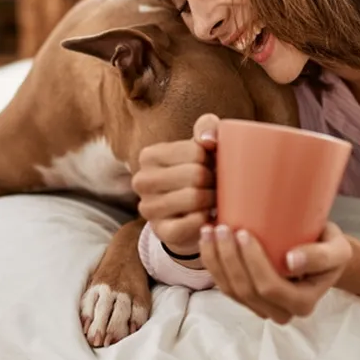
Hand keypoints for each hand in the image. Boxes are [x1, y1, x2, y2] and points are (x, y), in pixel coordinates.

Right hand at [131, 113, 219, 255]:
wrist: (191, 212)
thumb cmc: (198, 172)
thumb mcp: (201, 145)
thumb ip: (207, 127)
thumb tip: (208, 141)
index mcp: (149, 155)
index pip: (195, 152)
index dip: (212, 159)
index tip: (212, 165)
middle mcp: (142, 181)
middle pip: (196, 175)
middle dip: (214, 180)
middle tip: (217, 184)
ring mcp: (148, 208)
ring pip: (195, 199)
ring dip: (213, 199)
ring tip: (215, 198)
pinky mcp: (161, 231)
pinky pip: (193, 223)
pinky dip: (207, 219)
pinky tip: (208, 215)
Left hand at [200, 221, 351, 323]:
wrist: (322, 253)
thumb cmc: (329, 247)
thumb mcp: (337, 249)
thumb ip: (320, 256)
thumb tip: (290, 261)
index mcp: (302, 303)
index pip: (269, 287)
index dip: (252, 262)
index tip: (243, 232)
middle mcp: (281, 312)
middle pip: (246, 290)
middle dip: (228, 258)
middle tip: (221, 227)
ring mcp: (262, 308)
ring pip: (231, 291)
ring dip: (215, 261)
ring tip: (208, 231)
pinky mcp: (248, 298)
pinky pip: (225, 287)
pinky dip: (212, 265)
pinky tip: (207, 242)